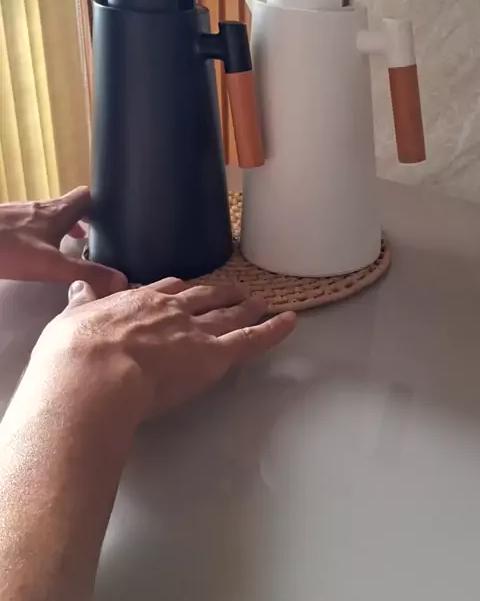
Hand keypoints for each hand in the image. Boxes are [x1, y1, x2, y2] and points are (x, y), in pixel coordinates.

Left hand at [0, 187, 126, 296]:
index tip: (113, 219)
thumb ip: (85, 273)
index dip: (102, 204)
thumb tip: (122, 280)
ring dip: (62, 228)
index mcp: (57, 213)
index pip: (87, 197)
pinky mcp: (4, 222)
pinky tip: (35, 252)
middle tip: (96, 240)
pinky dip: (41, 234)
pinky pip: (30, 224)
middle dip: (83, 220)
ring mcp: (20, 213)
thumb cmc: (8, 248)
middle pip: (68, 207)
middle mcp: (40, 208)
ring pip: (48, 216)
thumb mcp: (50, 265)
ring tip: (70, 249)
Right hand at [36, 278, 296, 419]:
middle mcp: (170, 310)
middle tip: (234, 291)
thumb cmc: (74, 354)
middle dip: (219, 294)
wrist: (94, 373)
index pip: (165, 291)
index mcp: (136, 301)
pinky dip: (273, 330)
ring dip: (247, 306)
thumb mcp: (69, 319)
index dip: (178, 292)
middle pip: (202, 297)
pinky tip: (289, 321)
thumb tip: (79, 286)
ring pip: (229, 315)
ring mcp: (194, 330)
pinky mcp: (214, 355)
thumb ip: (81, 303)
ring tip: (262, 302)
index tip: (184, 290)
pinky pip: (252, 340)